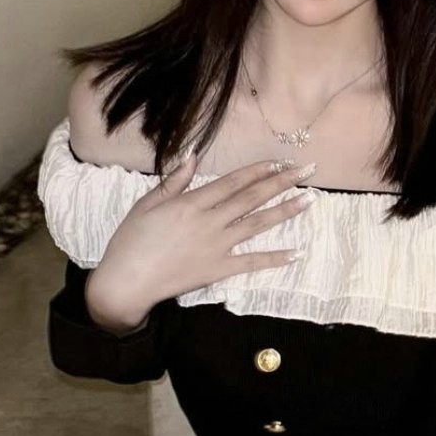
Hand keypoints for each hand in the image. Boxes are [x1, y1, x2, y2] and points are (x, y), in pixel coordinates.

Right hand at [89, 152, 315, 321]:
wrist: (126, 281)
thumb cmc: (131, 241)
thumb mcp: (147, 204)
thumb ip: (174, 181)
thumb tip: (193, 154)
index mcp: (191, 203)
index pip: (233, 182)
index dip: (258, 170)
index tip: (279, 161)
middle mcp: (209, 221)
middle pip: (251, 198)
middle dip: (281, 182)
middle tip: (307, 171)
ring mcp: (216, 246)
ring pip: (257, 224)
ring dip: (285, 211)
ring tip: (309, 200)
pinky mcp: (217, 270)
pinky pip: (251, 262)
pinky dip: (274, 259)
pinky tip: (295, 253)